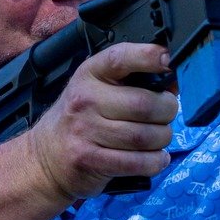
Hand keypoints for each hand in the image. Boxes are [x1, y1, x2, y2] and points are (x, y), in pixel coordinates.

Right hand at [23, 42, 177, 201]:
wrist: (45, 157)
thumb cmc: (81, 119)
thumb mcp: (97, 89)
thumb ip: (131, 82)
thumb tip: (173, 81)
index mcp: (90, 74)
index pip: (120, 58)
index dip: (148, 56)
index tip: (168, 60)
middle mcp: (85, 100)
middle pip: (144, 104)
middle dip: (167, 110)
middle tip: (166, 114)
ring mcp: (85, 131)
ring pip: (144, 136)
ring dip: (162, 138)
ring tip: (160, 137)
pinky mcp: (90, 160)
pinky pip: (136, 162)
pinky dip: (155, 162)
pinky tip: (156, 158)